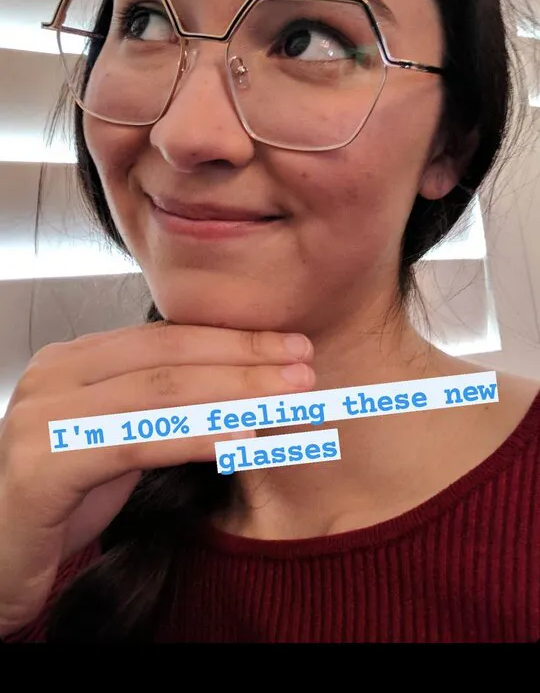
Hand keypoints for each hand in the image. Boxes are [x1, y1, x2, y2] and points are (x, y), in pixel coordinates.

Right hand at [0, 321, 312, 634]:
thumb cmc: (61, 503)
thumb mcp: (117, 439)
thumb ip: (160, 407)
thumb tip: (243, 386)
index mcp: (73, 359)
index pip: (166, 337)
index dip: (233, 339)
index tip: (290, 345)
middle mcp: (55, 373)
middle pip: (168, 355)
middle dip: (244, 358)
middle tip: (305, 365)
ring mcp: (43, 414)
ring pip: (159, 390)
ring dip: (235, 392)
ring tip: (291, 396)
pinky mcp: (43, 461)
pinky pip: (136, 440)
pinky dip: (197, 435)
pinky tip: (242, 439)